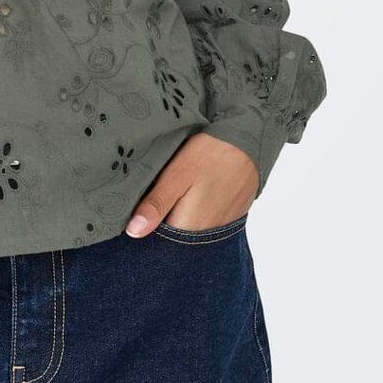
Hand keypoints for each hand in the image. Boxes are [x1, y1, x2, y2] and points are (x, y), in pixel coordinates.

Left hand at [125, 133, 258, 236]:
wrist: (249, 142)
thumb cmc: (210, 155)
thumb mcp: (176, 175)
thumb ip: (156, 205)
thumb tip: (133, 232)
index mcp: (188, 228)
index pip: (156, 241)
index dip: (143, 225)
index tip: (134, 209)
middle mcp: (205, 235)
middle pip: (172, 237)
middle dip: (159, 221)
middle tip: (153, 194)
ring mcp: (219, 228)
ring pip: (187, 229)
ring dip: (176, 215)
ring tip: (173, 191)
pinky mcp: (227, 217)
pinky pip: (203, 222)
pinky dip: (193, 211)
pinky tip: (190, 193)